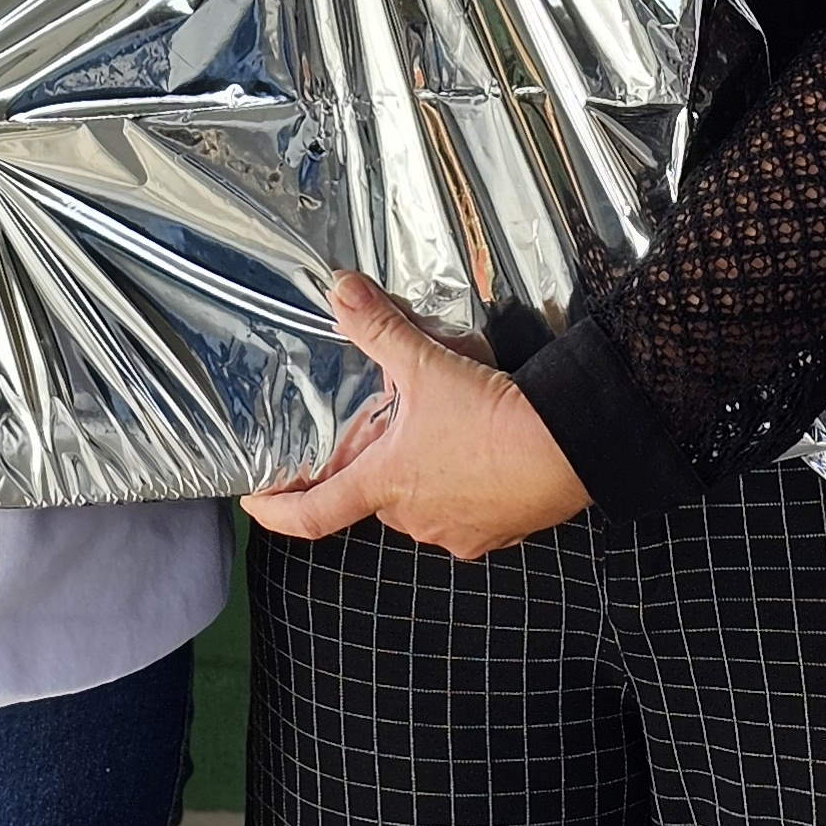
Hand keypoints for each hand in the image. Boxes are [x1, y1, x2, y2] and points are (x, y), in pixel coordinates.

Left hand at [240, 273, 589, 560]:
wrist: (569, 447)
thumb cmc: (492, 418)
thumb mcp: (425, 365)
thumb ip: (378, 328)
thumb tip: (339, 290)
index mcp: (385, 484)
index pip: (312, 514)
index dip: (277, 511)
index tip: (256, 504)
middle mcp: (414, 518)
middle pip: (374, 499)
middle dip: (373, 471)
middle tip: (381, 437)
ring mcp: (455, 532)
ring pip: (421, 506)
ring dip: (420, 478)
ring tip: (438, 438)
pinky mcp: (495, 535)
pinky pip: (465, 515)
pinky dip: (463, 490)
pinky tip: (478, 459)